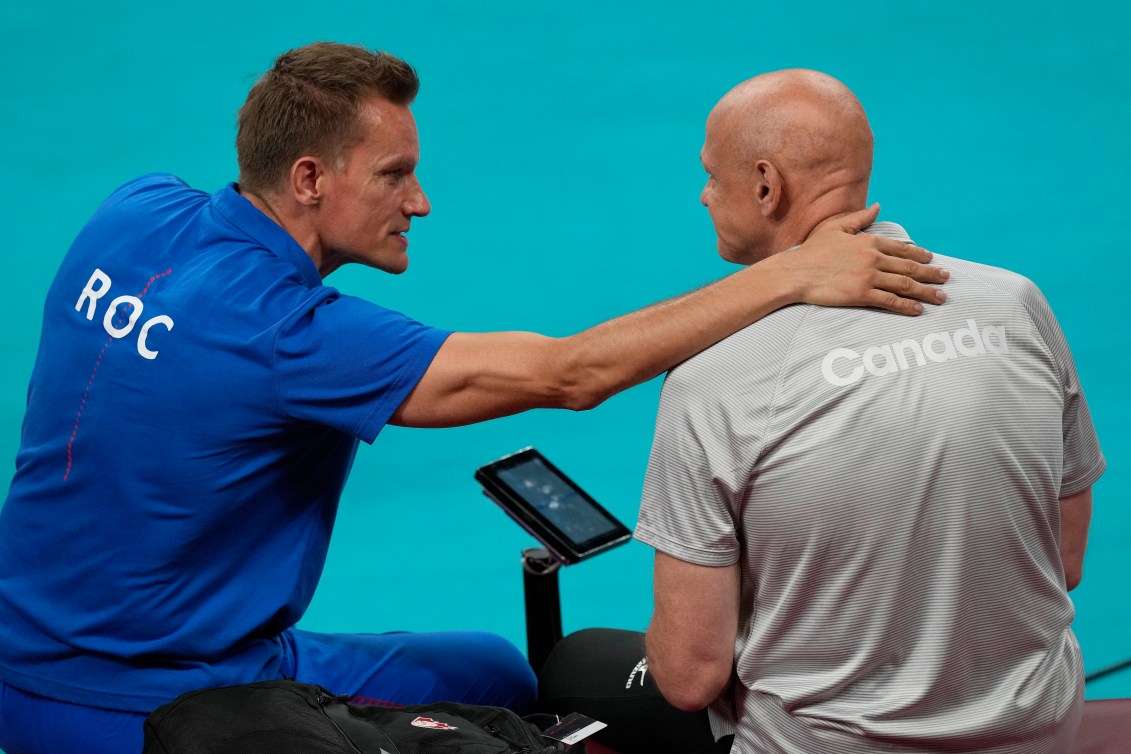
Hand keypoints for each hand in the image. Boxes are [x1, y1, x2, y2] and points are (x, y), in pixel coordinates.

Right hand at [770, 204, 948, 315]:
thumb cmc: (813, 250)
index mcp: (868, 242)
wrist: (796, 272)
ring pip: (904, 284)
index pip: (901, 248)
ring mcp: (868, 277)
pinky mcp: (861, 295)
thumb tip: (878, 207)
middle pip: (909, 267)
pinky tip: (917, 310)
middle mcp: (872, 259)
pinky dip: (906, 305)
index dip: (919, 254)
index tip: (931, 259)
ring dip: (926, 291)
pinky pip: (889, 301)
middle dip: (930, 273)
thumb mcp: (836, 227)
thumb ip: (860, 218)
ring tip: (940, 297)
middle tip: (945, 278)